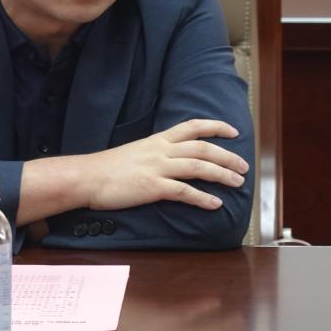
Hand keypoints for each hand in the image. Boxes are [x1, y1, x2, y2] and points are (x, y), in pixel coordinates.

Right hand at [83, 119, 246, 211]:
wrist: (86, 177)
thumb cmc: (106, 168)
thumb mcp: (134, 153)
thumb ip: (154, 154)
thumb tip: (169, 161)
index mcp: (156, 140)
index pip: (192, 126)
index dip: (216, 126)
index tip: (233, 131)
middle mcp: (160, 150)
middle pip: (202, 148)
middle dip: (227, 156)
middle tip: (244, 166)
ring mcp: (157, 168)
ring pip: (198, 167)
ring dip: (222, 174)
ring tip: (238, 183)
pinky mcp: (152, 187)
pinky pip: (184, 191)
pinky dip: (202, 198)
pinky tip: (215, 204)